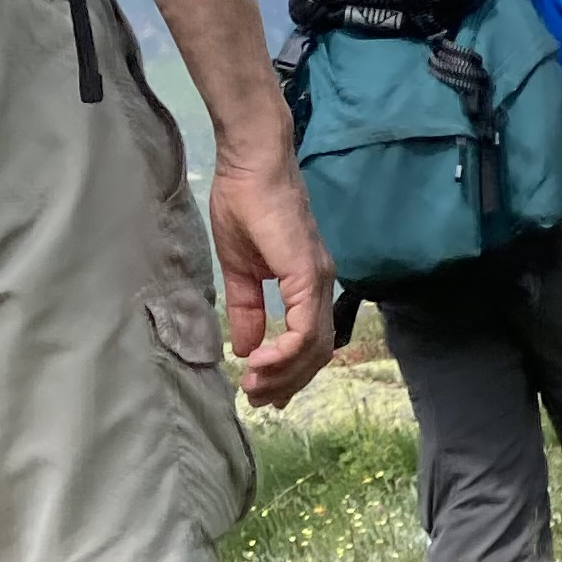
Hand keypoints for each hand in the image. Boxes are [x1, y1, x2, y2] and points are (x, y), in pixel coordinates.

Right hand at [212, 130, 333, 407]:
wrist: (250, 161)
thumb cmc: (244, 202)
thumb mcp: (240, 267)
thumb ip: (247, 308)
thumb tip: (246, 347)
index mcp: (307, 284)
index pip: (309, 342)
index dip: (289, 371)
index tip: (263, 389)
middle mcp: (321, 285)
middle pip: (316, 353)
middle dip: (288, 382)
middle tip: (260, 400)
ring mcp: (318, 280)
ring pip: (314, 347)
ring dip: (285, 373)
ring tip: (256, 387)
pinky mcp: (307, 274)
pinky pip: (304, 327)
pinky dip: (285, 351)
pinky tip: (260, 362)